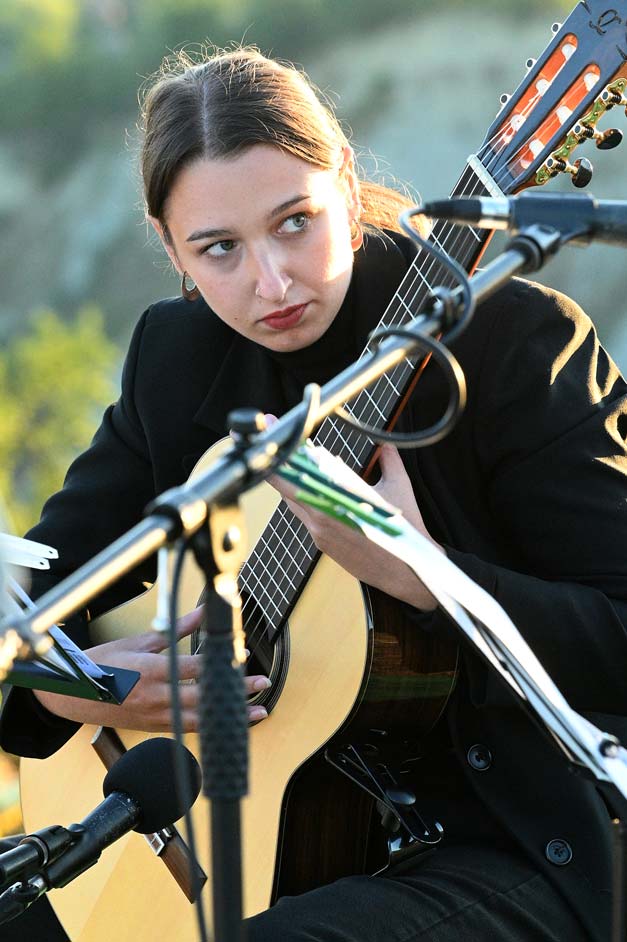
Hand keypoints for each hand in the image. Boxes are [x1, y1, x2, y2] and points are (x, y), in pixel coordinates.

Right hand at [34, 606, 269, 730]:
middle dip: (236, 693)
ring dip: (230, 716)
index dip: (222, 665)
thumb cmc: (104, 664)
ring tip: (257, 712)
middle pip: (205, 696)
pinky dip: (211, 725)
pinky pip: (188, 728)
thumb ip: (176, 629)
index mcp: (153, 671)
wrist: (74, 695)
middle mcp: (157, 697)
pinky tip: (228, 722)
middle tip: (262, 686)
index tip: (244, 658)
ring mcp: (156, 716)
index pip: (196, 668)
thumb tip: (202, 613)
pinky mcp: (154, 727)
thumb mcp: (140, 641)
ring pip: (201, 719)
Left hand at [269, 436, 443, 610]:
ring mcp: (319, 532)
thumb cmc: (402, 530)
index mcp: (336, 498)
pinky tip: (316, 491)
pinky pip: (306, 518)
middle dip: (278, 466)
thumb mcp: (398, 487)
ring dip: (293, 484)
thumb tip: (384, 443)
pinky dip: (307, 501)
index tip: (272, 434)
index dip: (281, 455)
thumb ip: (388, 459)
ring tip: (295, 465)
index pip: (296, 474)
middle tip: (275, 447)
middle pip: (286, 487)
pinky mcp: (322, 545)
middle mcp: (321, 516)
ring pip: (294, 502)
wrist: (405, 571)